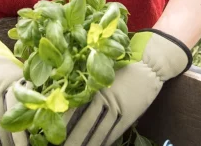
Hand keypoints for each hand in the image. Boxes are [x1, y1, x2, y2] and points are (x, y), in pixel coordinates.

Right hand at [0, 31, 28, 145]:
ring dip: (3, 136)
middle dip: (16, 136)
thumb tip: (49, 106)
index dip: (28, 124)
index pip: (24, 105)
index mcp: (19, 79)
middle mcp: (4, 83)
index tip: (33, 140)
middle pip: (9, 114)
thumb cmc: (9, 68)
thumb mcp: (23, 74)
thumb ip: (32, 89)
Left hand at [64, 29, 190, 144]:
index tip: (50, 134)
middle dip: (71, 140)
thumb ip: (85, 85)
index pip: (73, 107)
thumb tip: (64, 101)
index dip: (61, 123)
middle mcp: (104, 96)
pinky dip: (103, 143)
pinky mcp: (129, 115)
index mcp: (93, 84)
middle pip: (84, 124)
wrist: (150, 63)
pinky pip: (113, 133)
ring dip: (86, 145)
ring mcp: (118, 107)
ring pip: (98, 132)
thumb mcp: (100, 70)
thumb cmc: (121, 63)